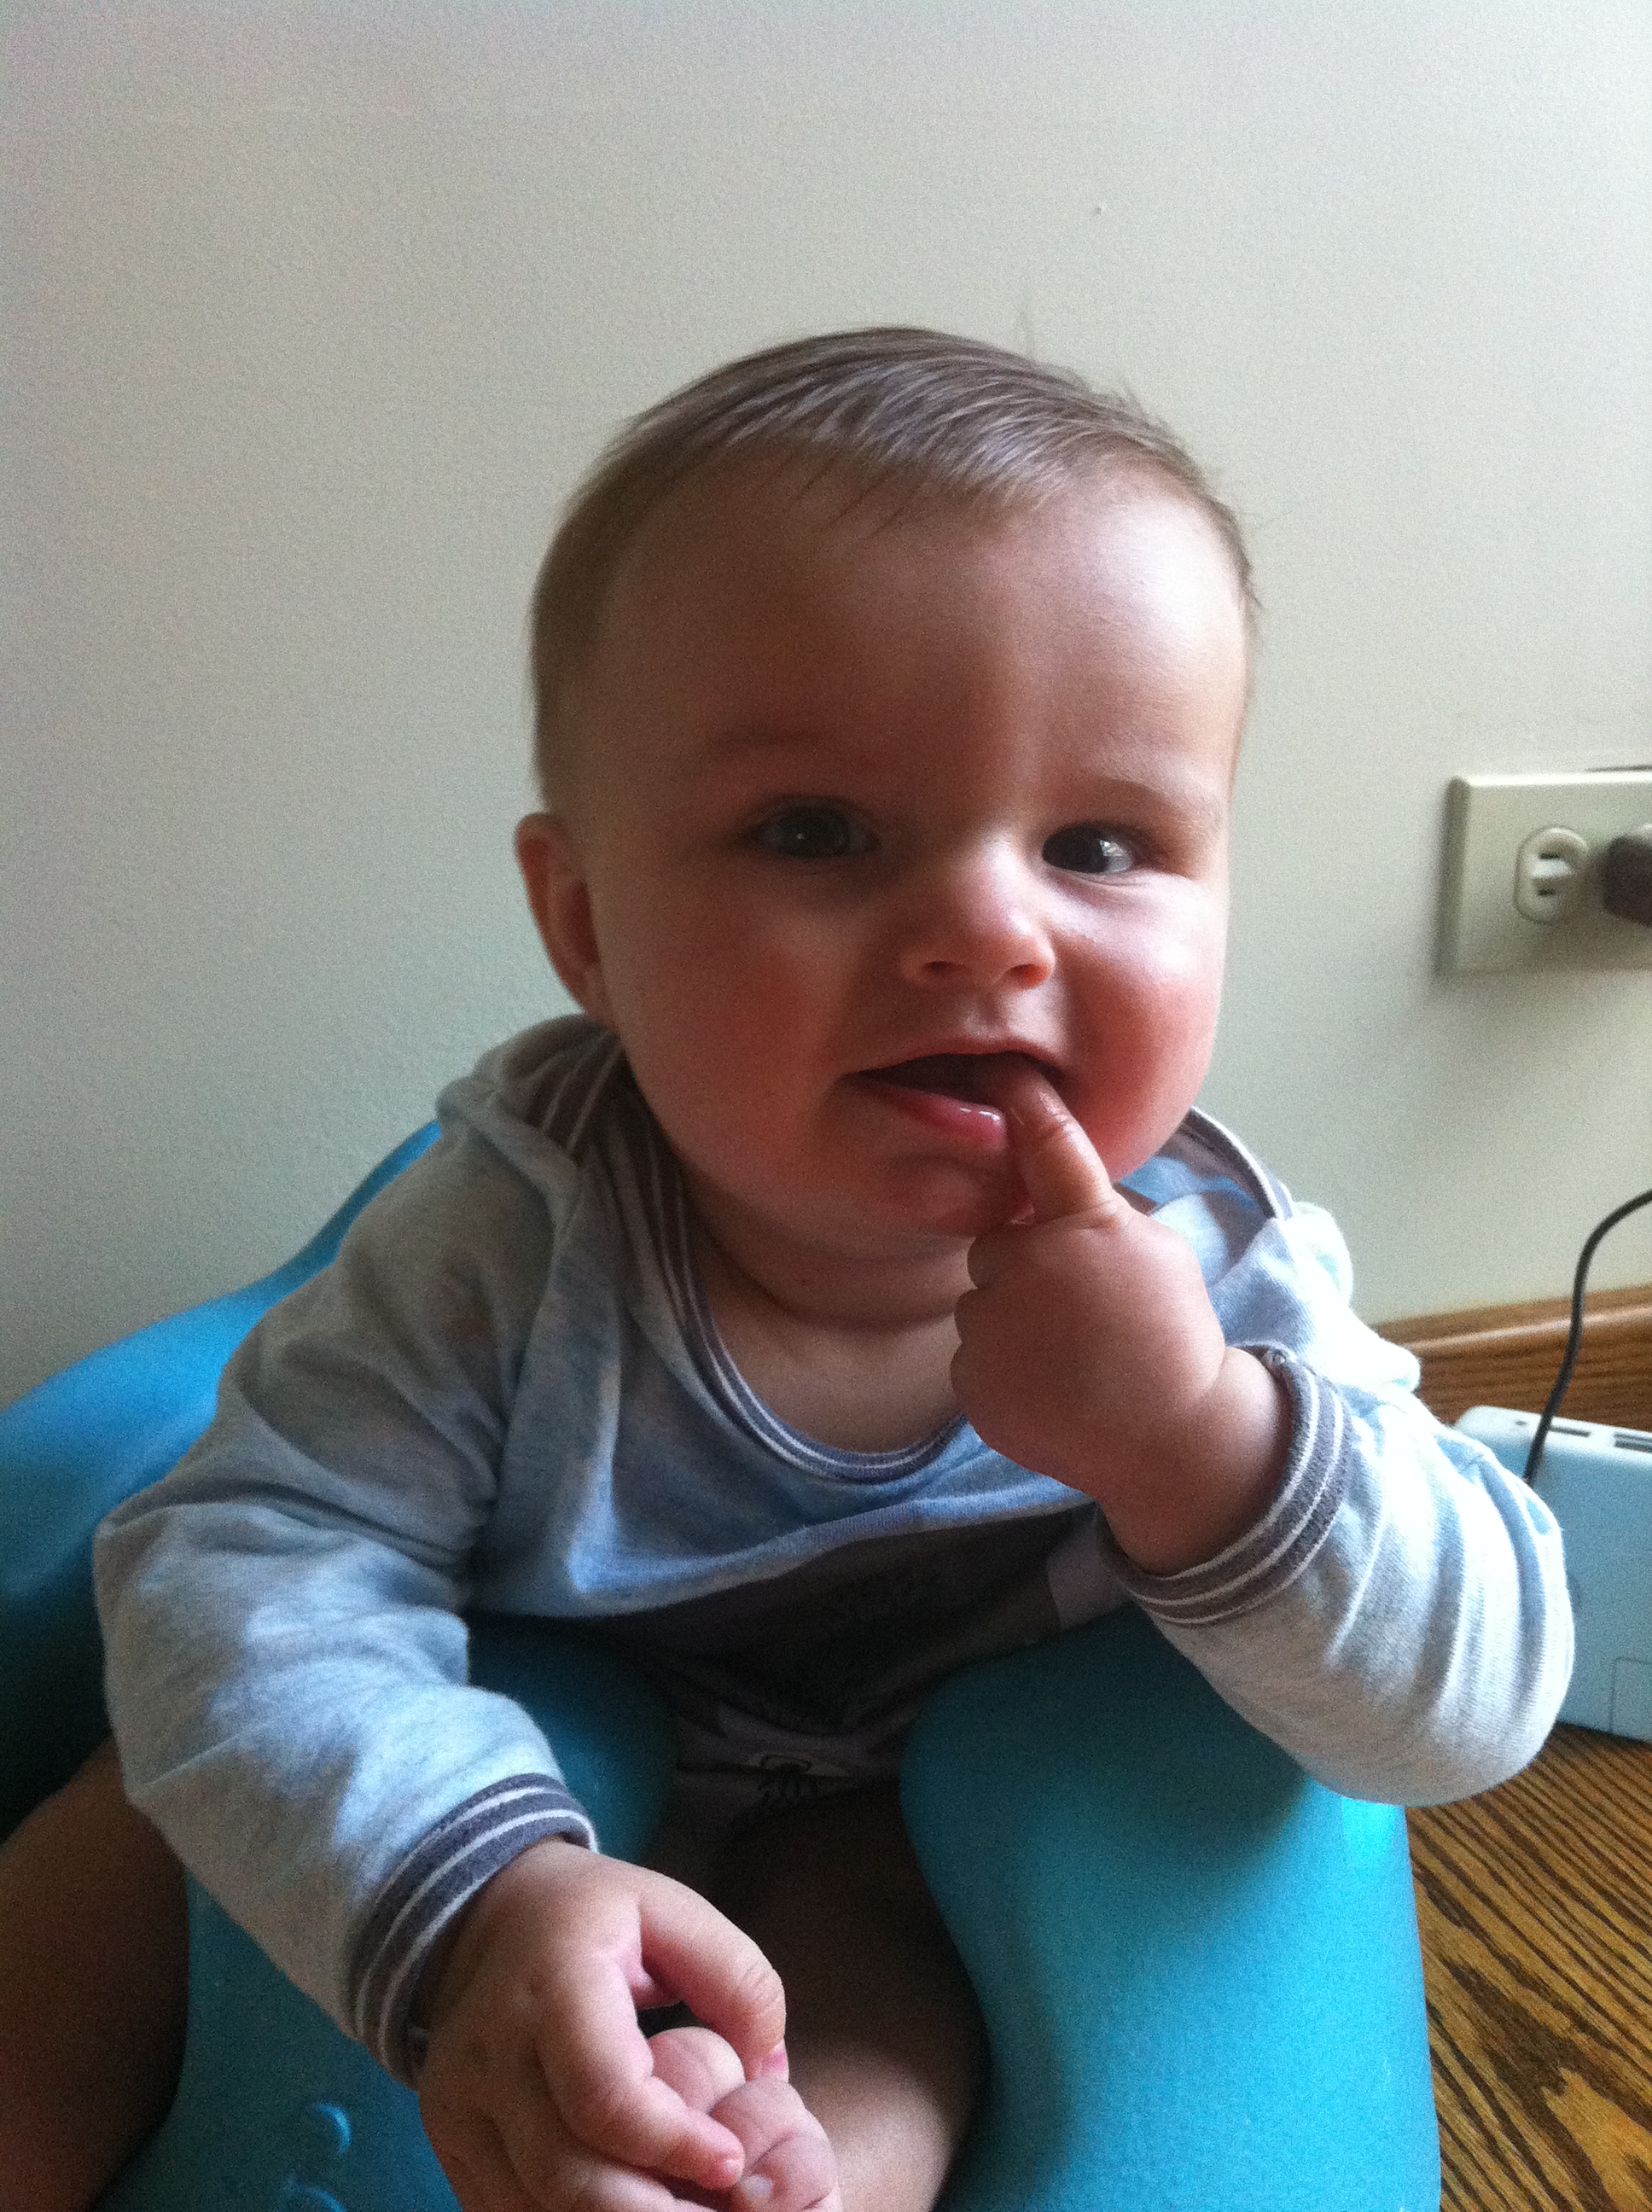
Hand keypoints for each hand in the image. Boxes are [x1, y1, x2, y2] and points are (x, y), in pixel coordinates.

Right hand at [419, 1838, 787, 2210]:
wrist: (483, 1915)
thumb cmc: (593, 1915)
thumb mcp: (672, 1910)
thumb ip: (736, 1980)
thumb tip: (769, 2074)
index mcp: (552, 1983)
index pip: (603, 2093)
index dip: (671, 2141)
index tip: (731, 2160)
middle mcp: (490, 2051)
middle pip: (565, 2172)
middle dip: (650, 2210)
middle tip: (716, 2211)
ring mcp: (458, 2103)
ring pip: (533, 2204)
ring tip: (681, 2208)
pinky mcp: (450, 2139)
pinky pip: (508, 2208)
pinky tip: (629, 2205)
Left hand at [951, 1061, 1289, 1574]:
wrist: (1170, 1438)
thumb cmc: (1174, 1340)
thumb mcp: (1156, 1255)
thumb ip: (1099, 1221)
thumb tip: (1057, 1207)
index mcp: (1087, 1226)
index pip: (1049, 1145)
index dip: (1022, 1101)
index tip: (998, 1068)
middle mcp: (1030, 1265)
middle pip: (998, 1247)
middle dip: (1027, 1271)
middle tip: (1080, 1316)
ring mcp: (994, 1326)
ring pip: (982, 1306)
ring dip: (1014, 1324)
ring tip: (1072, 1361)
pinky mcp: (972, 1380)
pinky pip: (975, 1358)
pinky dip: (1004, 1373)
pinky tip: (1052, 1393)